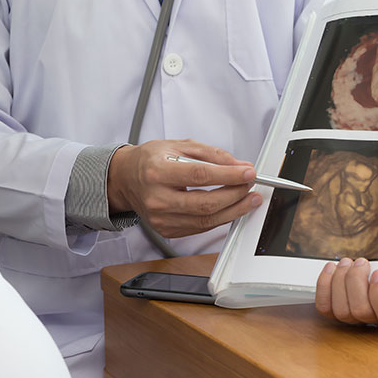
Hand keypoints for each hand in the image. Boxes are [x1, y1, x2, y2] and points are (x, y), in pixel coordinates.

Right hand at [107, 139, 261, 237]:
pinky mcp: (167, 231)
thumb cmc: (151, 161)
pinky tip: (230, 208)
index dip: (228, 176)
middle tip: (251, 186)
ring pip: (206, 221)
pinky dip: (219, 218)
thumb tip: (239, 166)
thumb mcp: (179, 146)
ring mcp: (161, 219)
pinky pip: (200, 228)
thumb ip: (211, 155)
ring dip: (233, 210)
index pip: (200, 176)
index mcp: (157, 172)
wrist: (126, 180)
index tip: (248, 173)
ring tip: (248, 199)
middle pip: (205, 204)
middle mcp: (157, 199)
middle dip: (235, 196)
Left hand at [316, 258, 377, 329]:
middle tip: (361, 262)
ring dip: (340, 280)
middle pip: (360, 310)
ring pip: (340, 309)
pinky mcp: (332, 311)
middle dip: (357, 281)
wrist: (376, 278)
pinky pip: (323, 305)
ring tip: (347, 263)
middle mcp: (370, 321)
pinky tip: (331, 269)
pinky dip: (324, 284)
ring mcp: (350, 319)